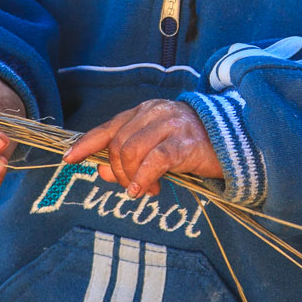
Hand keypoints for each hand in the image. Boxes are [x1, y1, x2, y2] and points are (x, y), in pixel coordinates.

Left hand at [63, 99, 221, 196]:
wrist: (232, 142)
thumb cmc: (190, 146)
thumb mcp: (155, 150)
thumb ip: (128, 159)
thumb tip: (101, 173)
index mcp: (143, 112)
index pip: (107, 127)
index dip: (85, 144)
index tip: (69, 159)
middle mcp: (153, 113)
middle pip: (117, 144)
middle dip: (117, 171)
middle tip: (132, 187)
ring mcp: (169, 125)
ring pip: (130, 151)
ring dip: (130, 177)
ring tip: (144, 190)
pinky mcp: (184, 142)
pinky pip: (154, 161)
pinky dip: (143, 179)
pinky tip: (144, 190)